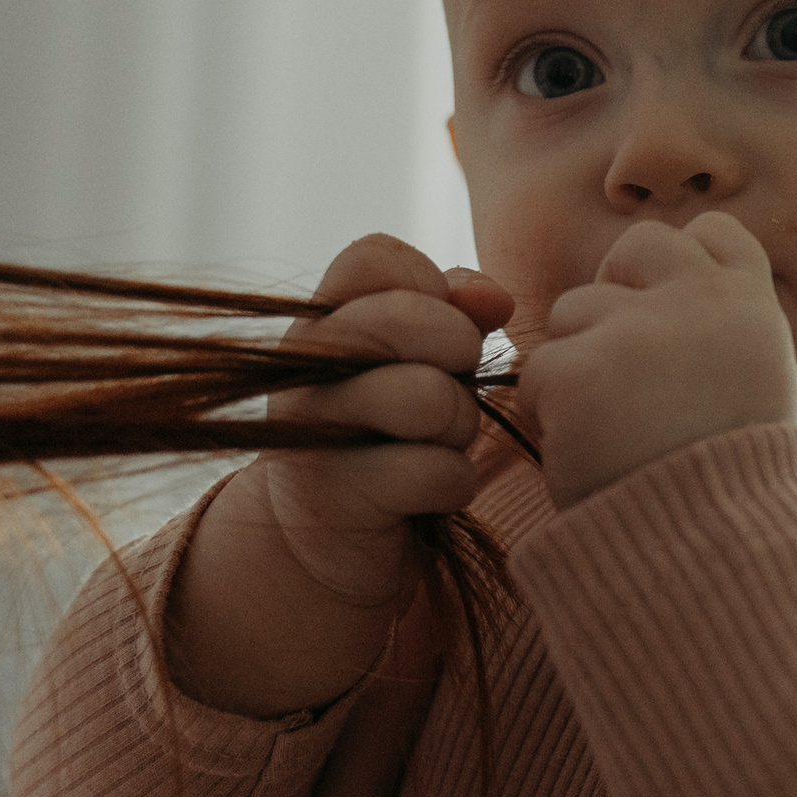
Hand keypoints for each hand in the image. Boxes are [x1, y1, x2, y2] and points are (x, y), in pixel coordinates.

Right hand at [226, 235, 510, 605]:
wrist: (326, 538)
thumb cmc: (389, 430)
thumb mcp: (417, 359)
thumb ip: (455, 309)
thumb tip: (493, 298)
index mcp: (323, 317)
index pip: (374, 257)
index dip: (429, 283)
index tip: (448, 322)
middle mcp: (303, 366)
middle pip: (403, 319)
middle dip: (459, 349)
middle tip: (457, 381)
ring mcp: (311, 432)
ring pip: (428, 398)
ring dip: (461, 425)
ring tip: (443, 440)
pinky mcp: (333, 497)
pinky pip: (436, 472)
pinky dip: (454, 484)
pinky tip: (433, 490)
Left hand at [518, 212, 796, 508]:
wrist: (711, 553)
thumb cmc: (731, 489)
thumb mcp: (755, 392)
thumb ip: (718, 337)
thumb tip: (664, 306)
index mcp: (753, 310)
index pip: (716, 233)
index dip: (684, 261)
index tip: (668, 307)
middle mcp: (701, 303)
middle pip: (639, 244)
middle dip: (618, 289)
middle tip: (616, 356)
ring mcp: (637, 331)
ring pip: (574, 310)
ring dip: (576, 361)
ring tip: (610, 428)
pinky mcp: (579, 371)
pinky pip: (539, 374)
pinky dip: (549, 415)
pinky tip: (584, 454)